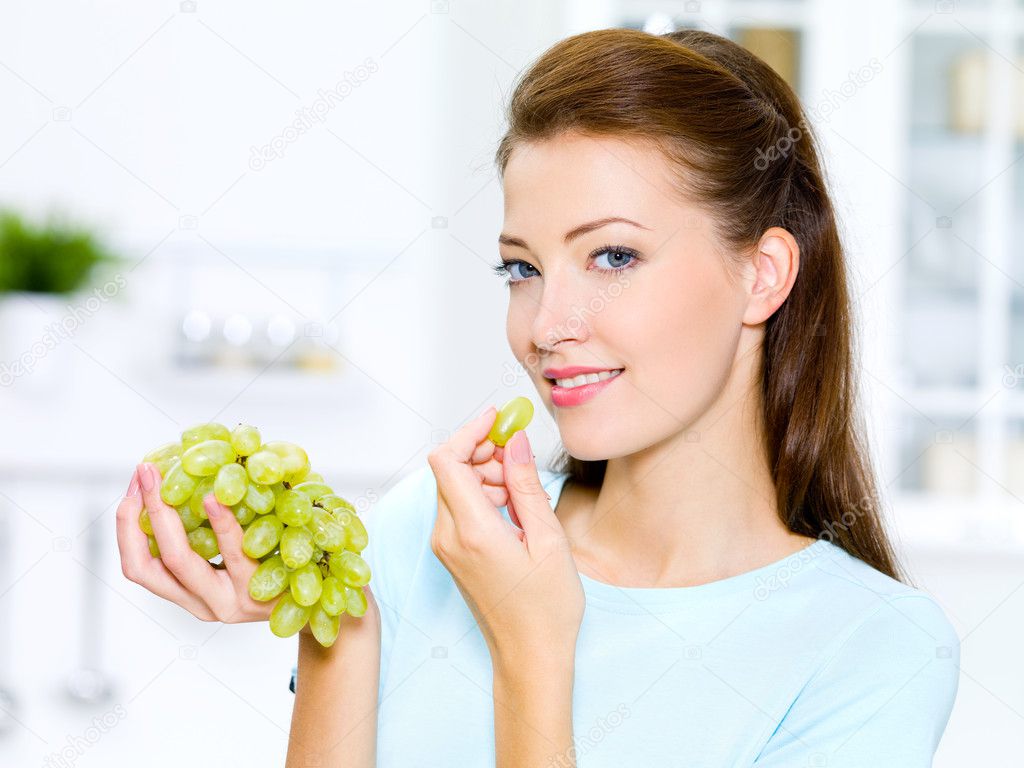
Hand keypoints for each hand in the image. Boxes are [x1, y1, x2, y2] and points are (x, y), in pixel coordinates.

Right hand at [116, 462, 274, 622]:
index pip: (138, 565)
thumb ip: (211, 532)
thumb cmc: (279, 568)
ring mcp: (225, 603)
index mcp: (188, 593)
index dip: (127, 526)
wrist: (321, 600)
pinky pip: (233, 555)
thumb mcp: (239, 555)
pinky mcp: (255, 596)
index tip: (135, 484)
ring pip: (181, 561)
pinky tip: (216, 499)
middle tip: (143, 474)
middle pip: (145, 567)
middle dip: (137, 516)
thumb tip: (191, 472)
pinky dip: (221, 525)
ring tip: (164, 481)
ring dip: (165, 517)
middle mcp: (199, 603)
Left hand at [427, 406, 583, 665]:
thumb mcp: (548, 540)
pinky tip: (513, 508)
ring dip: (484, 474)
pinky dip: (482, 495)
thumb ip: (526, 486)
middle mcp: (448, 537)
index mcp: (471, 531)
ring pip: (453, 487)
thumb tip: (515, 441)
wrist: (530, 657)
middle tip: (519, 455)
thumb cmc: (547, 608)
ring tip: (523, 490)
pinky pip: (459, 508)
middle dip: (482, 452)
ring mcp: (445, 547)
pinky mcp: (451, 553)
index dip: (470, 432)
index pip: (447, 460)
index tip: (498, 419)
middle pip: (449, 470)